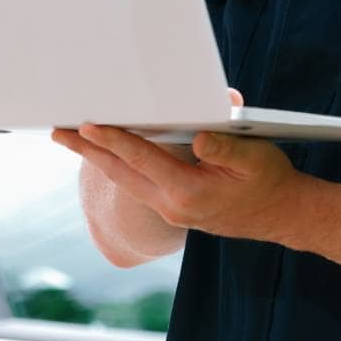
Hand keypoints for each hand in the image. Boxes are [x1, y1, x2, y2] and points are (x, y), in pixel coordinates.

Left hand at [50, 87, 304, 243]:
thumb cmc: (270, 182)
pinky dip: (118, 166)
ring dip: (98, 158)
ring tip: (72, 139)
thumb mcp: (255, 159)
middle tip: (58, 131)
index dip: (114, 139)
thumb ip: (225, 148)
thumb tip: (198, 137)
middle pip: (120, 173)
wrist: (283, 216)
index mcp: (188, 192)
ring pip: (125, 180)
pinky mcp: (173, 208)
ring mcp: (170, 210)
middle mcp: (172, 205)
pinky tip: (107, 154)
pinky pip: (137, 184)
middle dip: (88, 151)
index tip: (87, 125)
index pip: (142, 159)